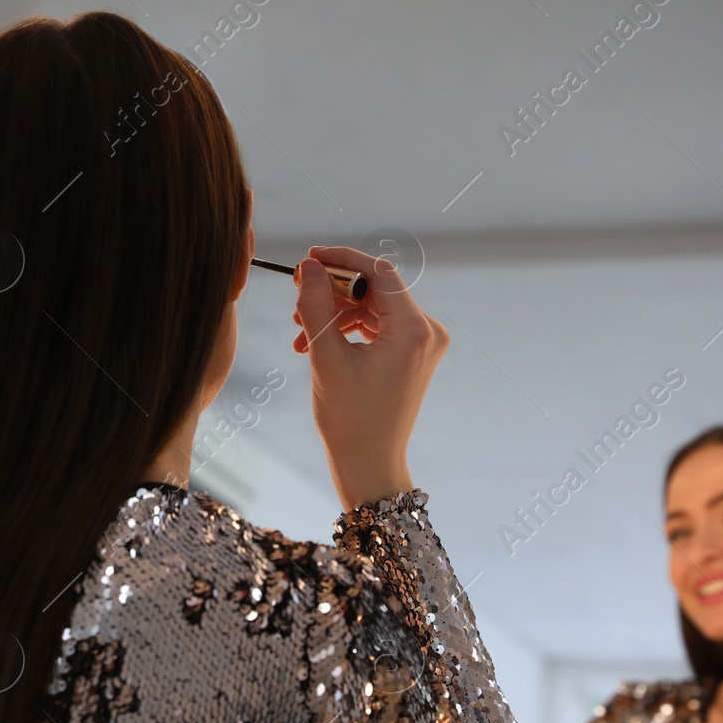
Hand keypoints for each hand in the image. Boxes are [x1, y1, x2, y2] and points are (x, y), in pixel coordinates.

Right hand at [290, 245, 448, 511]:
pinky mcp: (413, 354)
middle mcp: (426, 332)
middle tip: (296, 295)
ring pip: (373, 307)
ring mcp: (422, 344)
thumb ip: (315, 306)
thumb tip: (307, 266)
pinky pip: (378, 326)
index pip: (377, 272)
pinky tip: (316, 343)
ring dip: (335, 312)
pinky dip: (348, 329)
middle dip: (333, 290)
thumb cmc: (349, 419)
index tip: (309, 258)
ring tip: (299, 332)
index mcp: (413, 330)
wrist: (369, 464)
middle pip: (375, 289)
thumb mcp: (325, 357)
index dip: (341, 259)